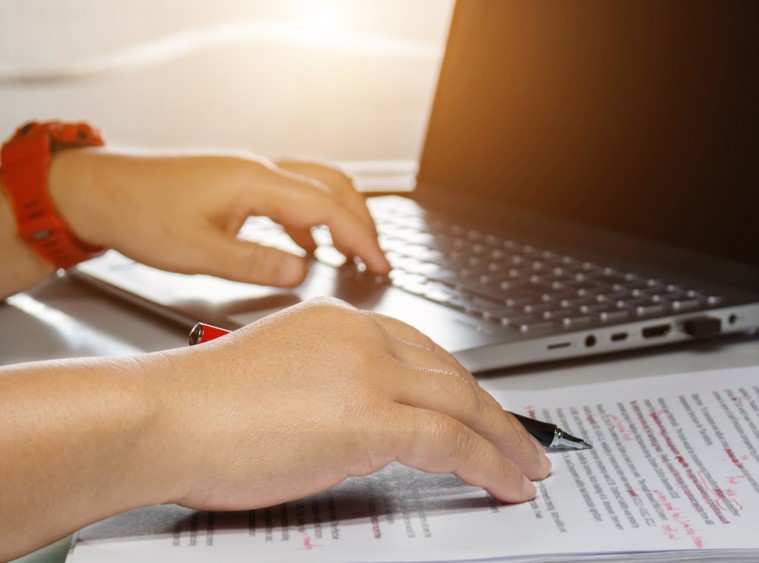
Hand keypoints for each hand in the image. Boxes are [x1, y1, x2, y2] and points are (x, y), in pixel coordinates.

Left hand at [46, 148, 389, 285]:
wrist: (97, 191)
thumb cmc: (138, 214)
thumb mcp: (197, 252)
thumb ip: (255, 263)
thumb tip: (302, 270)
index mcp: (255, 182)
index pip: (328, 207)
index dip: (360, 238)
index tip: (379, 265)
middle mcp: (258, 170)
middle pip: (333, 186)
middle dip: (362, 223)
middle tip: (377, 258)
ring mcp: (250, 173)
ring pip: (317, 185)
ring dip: (342, 216)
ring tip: (354, 251)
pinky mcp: (239, 183)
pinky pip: (292, 194)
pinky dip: (313, 218)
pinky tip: (307, 245)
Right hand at [146, 297, 550, 508]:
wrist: (157, 417)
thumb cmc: (197, 410)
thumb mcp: (279, 381)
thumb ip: (331, 390)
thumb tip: (365, 427)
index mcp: (340, 323)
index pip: (422, 352)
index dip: (461, 385)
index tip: (479, 408)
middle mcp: (361, 337)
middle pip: (453, 373)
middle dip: (494, 412)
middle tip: (522, 439)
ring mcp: (368, 373)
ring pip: (463, 403)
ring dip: (505, 439)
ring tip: (528, 466)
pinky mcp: (368, 416)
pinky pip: (450, 439)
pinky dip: (489, 461)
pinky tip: (506, 481)